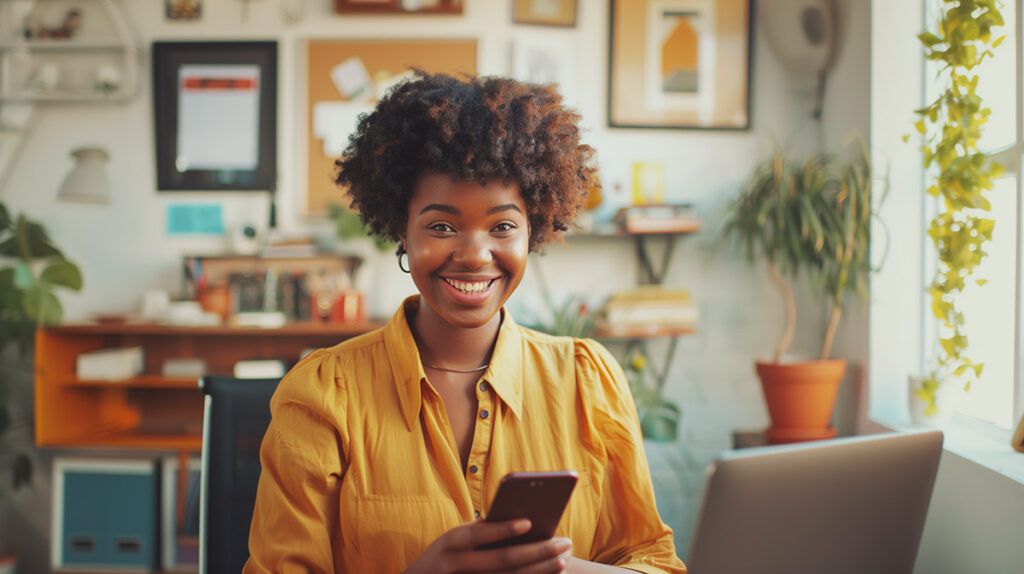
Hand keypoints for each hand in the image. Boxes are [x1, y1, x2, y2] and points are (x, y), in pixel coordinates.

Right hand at [403, 518, 572, 573]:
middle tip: (564, 543)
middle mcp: (456, 566)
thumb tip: (517, 518)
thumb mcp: (452, 540)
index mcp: (450, 543)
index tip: (529, 522)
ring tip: (563, 561)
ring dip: (540, 572)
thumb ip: (478, 530)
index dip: (502, 529)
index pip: (478, 534)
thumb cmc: (443, 557)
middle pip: (502, 561)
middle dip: (537, 551)